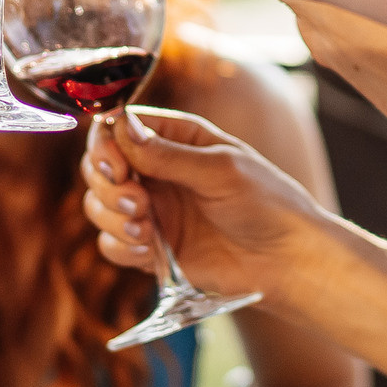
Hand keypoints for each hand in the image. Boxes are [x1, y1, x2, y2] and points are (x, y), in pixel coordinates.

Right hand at [82, 106, 327, 303]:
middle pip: (99, 168)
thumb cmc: (266, 202)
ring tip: (145, 231)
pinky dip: (121, 247)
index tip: (116, 168)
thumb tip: (120, 126)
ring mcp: (153, 210)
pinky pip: (112, 245)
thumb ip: (168, 154)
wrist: (287, 260)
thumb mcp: (221, 170)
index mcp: (175, 139)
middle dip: (107, 187)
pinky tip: (149, 251)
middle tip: (138, 204)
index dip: (105, 146)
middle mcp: (157, 172)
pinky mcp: (152, 248)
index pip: (117, 129)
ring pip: (99, 206)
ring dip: (111, 218)